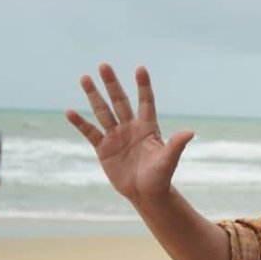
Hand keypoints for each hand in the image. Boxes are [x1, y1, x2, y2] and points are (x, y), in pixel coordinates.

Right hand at [65, 64, 193, 204]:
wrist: (146, 194)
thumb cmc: (161, 176)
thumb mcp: (168, 160)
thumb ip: (176, 144)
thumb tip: (190, 132)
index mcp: (148, 127)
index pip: (146, 102)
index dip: (143, 86)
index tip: (140, 69)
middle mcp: (130, 127)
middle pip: (120, 101)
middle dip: (112, 84)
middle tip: (104, 65)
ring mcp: (116, 136)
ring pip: (103, 112)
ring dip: (94, 95)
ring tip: (85, 78)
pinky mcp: (103, 148)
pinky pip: (90, 132)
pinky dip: (80, 123)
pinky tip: (70, 112)